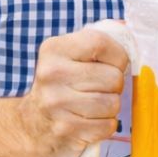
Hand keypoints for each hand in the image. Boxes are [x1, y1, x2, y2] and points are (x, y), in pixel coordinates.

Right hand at [18, 27, 128, 156]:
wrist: (32, 124)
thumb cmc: (60, 85)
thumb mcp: (68, 55)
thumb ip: (95, 41)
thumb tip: (125, 26)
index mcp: (54, 49)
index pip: (101, 43)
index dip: (118, 56)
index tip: (114, 64)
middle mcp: (52, 74)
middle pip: (113, 78)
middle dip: (114, 85)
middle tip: (101, 88)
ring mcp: (57, 104)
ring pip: (112, 104)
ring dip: (110, 106)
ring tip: (95, 105)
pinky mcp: (66, 130)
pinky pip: (107, 126)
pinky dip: (105, 125)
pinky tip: (90, 120)